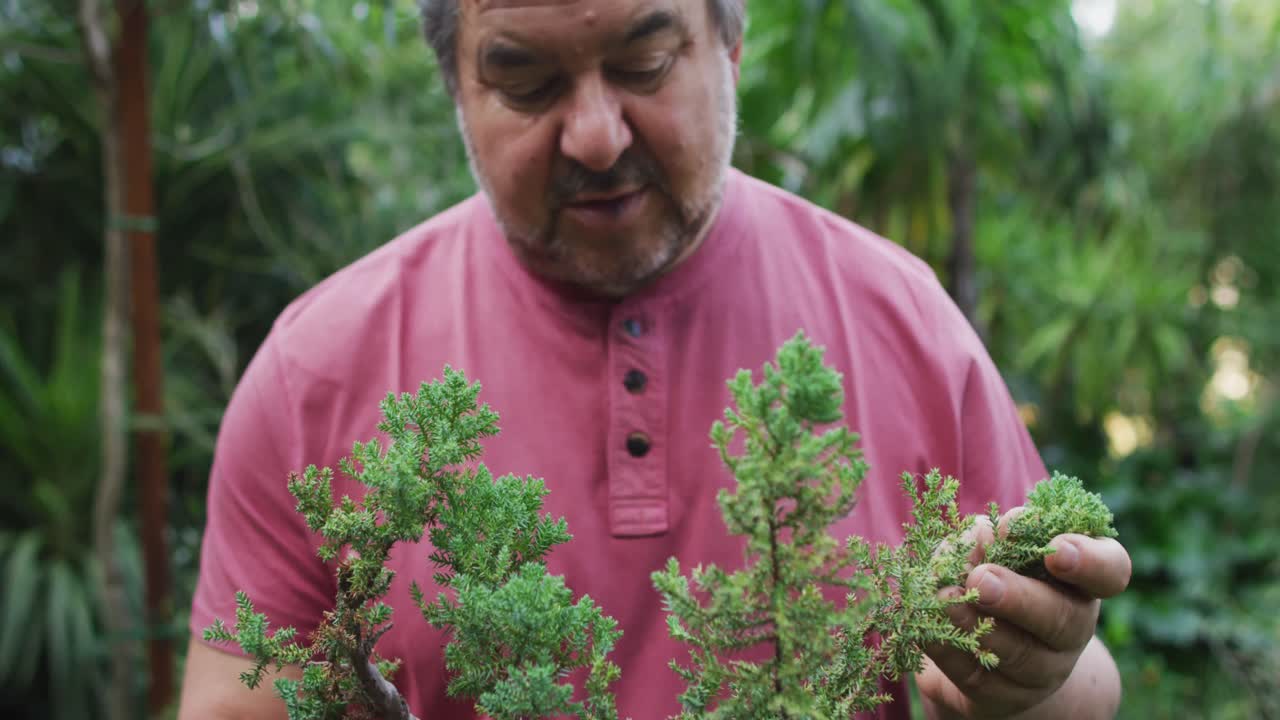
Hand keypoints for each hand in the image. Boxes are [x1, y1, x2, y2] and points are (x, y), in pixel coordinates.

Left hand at [917, 509, 1131, 718]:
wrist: (985, 653)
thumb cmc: (997, 579)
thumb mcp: (996, 552)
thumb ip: (991, 539)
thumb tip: (983, 531)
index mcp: (1080, 581)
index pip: (1110, 571)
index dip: (1090, 562)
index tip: (1056, 550)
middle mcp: (1072, 627)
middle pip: (1062, 619)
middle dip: (1019, 597)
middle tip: (982, 579)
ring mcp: (1043, 669)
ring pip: (1019, 654)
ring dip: (977, 624)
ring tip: (943, 600)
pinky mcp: (1004, 696)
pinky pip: (976, 677)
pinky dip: (947, 650)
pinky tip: (925, 630)